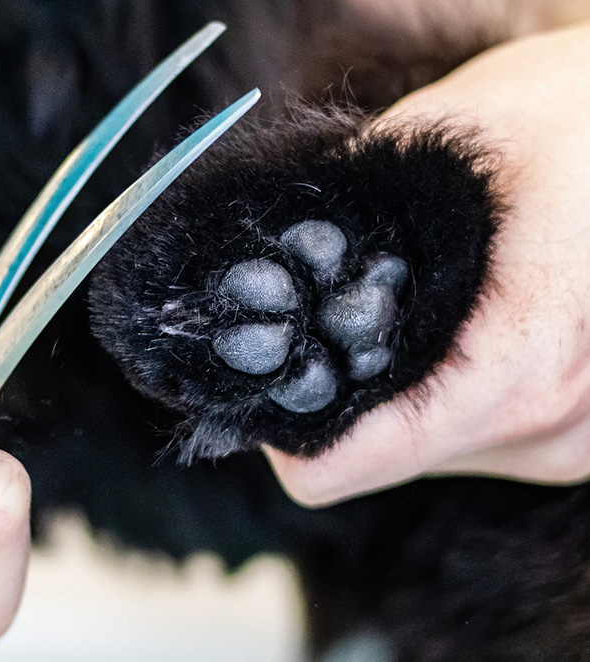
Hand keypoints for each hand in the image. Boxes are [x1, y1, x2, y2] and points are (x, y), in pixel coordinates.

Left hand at [265, 22, 589, 504]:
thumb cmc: (562, 115)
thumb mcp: (439, 136)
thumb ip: (349, 205)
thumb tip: (266, 260)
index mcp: (532, 352)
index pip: (380, 452)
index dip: (302, 436)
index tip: (262, 395)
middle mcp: (563, 424)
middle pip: (392, 459)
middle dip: (345, 403)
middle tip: (325, 331)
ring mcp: (574, 440)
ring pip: (427, 453)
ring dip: (391, 399)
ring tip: (397, 321)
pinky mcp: (570, 435)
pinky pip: (467, 439)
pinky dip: (433, 397)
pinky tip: (439, 336)